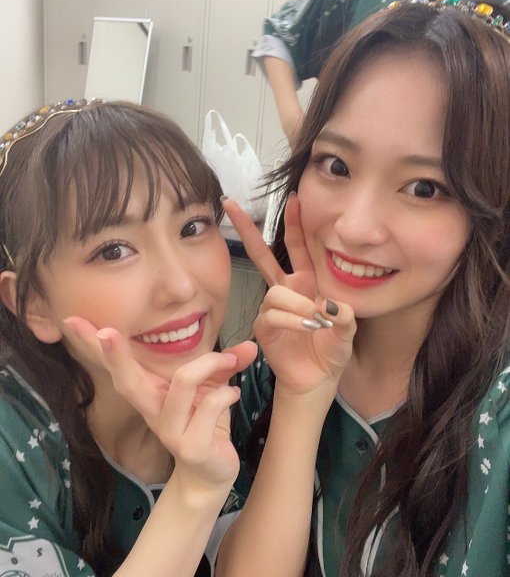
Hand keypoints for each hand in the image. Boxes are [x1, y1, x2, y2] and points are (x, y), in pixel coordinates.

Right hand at [63, 317, 256, 488]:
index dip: (98, 346)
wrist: (213, 472)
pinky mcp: (191, 446)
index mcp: (151, 395)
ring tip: (229, 362)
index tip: (74, 321)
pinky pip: (210, 406)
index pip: (119, 368)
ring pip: (183, 382)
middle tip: (106, 333)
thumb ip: (228, 365)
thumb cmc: (206, 424)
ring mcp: (169, 430)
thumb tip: (252, 345)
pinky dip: (228, 393)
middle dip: (116, 355)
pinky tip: (234, 394)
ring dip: (211, 364)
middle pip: (128, 381)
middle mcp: (153, 412)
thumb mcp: (213, 389)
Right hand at [223, 195, 355, 394]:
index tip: (295, 197)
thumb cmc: (331, 351)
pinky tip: (308, 328)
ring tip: (317, 321)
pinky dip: (292, 320)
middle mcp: (288, 291)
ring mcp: (274, 308)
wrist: (318, 379)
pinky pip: (273, 315)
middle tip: (230, 205)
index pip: (298, 247)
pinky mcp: (265, 328)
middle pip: (263, 255)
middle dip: (248, 230)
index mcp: (308, 282)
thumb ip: (345, 316)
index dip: (296, 223)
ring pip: (276, 293)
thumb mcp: (347, 330)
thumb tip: (329, 306)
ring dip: (297, 305)